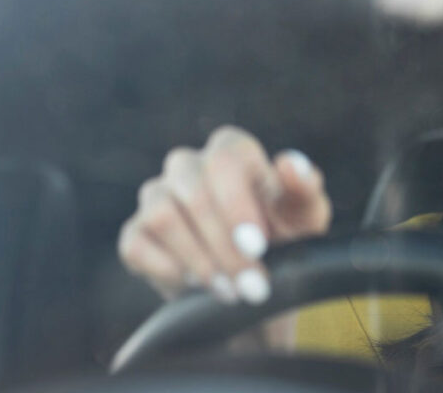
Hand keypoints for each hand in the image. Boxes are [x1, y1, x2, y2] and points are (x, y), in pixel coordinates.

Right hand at [117, 126, 331, 304]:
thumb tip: (289, 164)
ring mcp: (157, 197)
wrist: (254, 287)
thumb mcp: (306, 218)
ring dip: (200, 261)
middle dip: (225, 246)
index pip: (224, 161)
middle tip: (251, 286)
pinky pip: (137, 245)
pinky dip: (168, 271)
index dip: (238, 204)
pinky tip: (196, 287)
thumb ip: (304, 189)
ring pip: (163, 217)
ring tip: (230, 290)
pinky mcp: (136, 233)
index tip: (257, 246)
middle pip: (193, 192)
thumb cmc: (285, 239)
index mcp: (230, 152)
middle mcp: (188, 166)